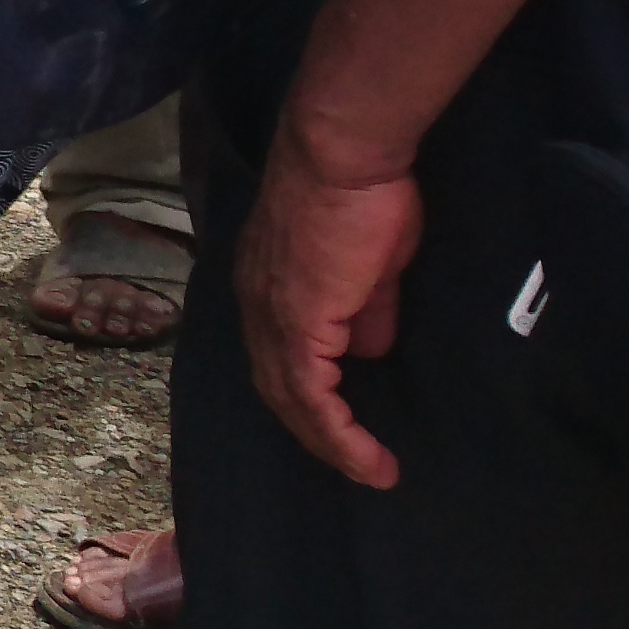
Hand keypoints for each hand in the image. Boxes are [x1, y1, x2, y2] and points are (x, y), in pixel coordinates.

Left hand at [241, 111, 425, 488]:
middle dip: (317, 431)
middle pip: (278, 388)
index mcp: (268, 291)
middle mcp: (258, 308)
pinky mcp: (296, 323)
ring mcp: (272, 317)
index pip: (281, 359)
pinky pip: (312, 395)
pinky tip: (366, 457)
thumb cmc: (361, 195)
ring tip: (369, 470)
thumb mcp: (370, 264)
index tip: (345, 425)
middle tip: (358, 462)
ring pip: (292, 399)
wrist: (342, 157)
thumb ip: (365, 308)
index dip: (310, 397)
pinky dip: (337, 432)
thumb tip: (370, 346)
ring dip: (330, 442)